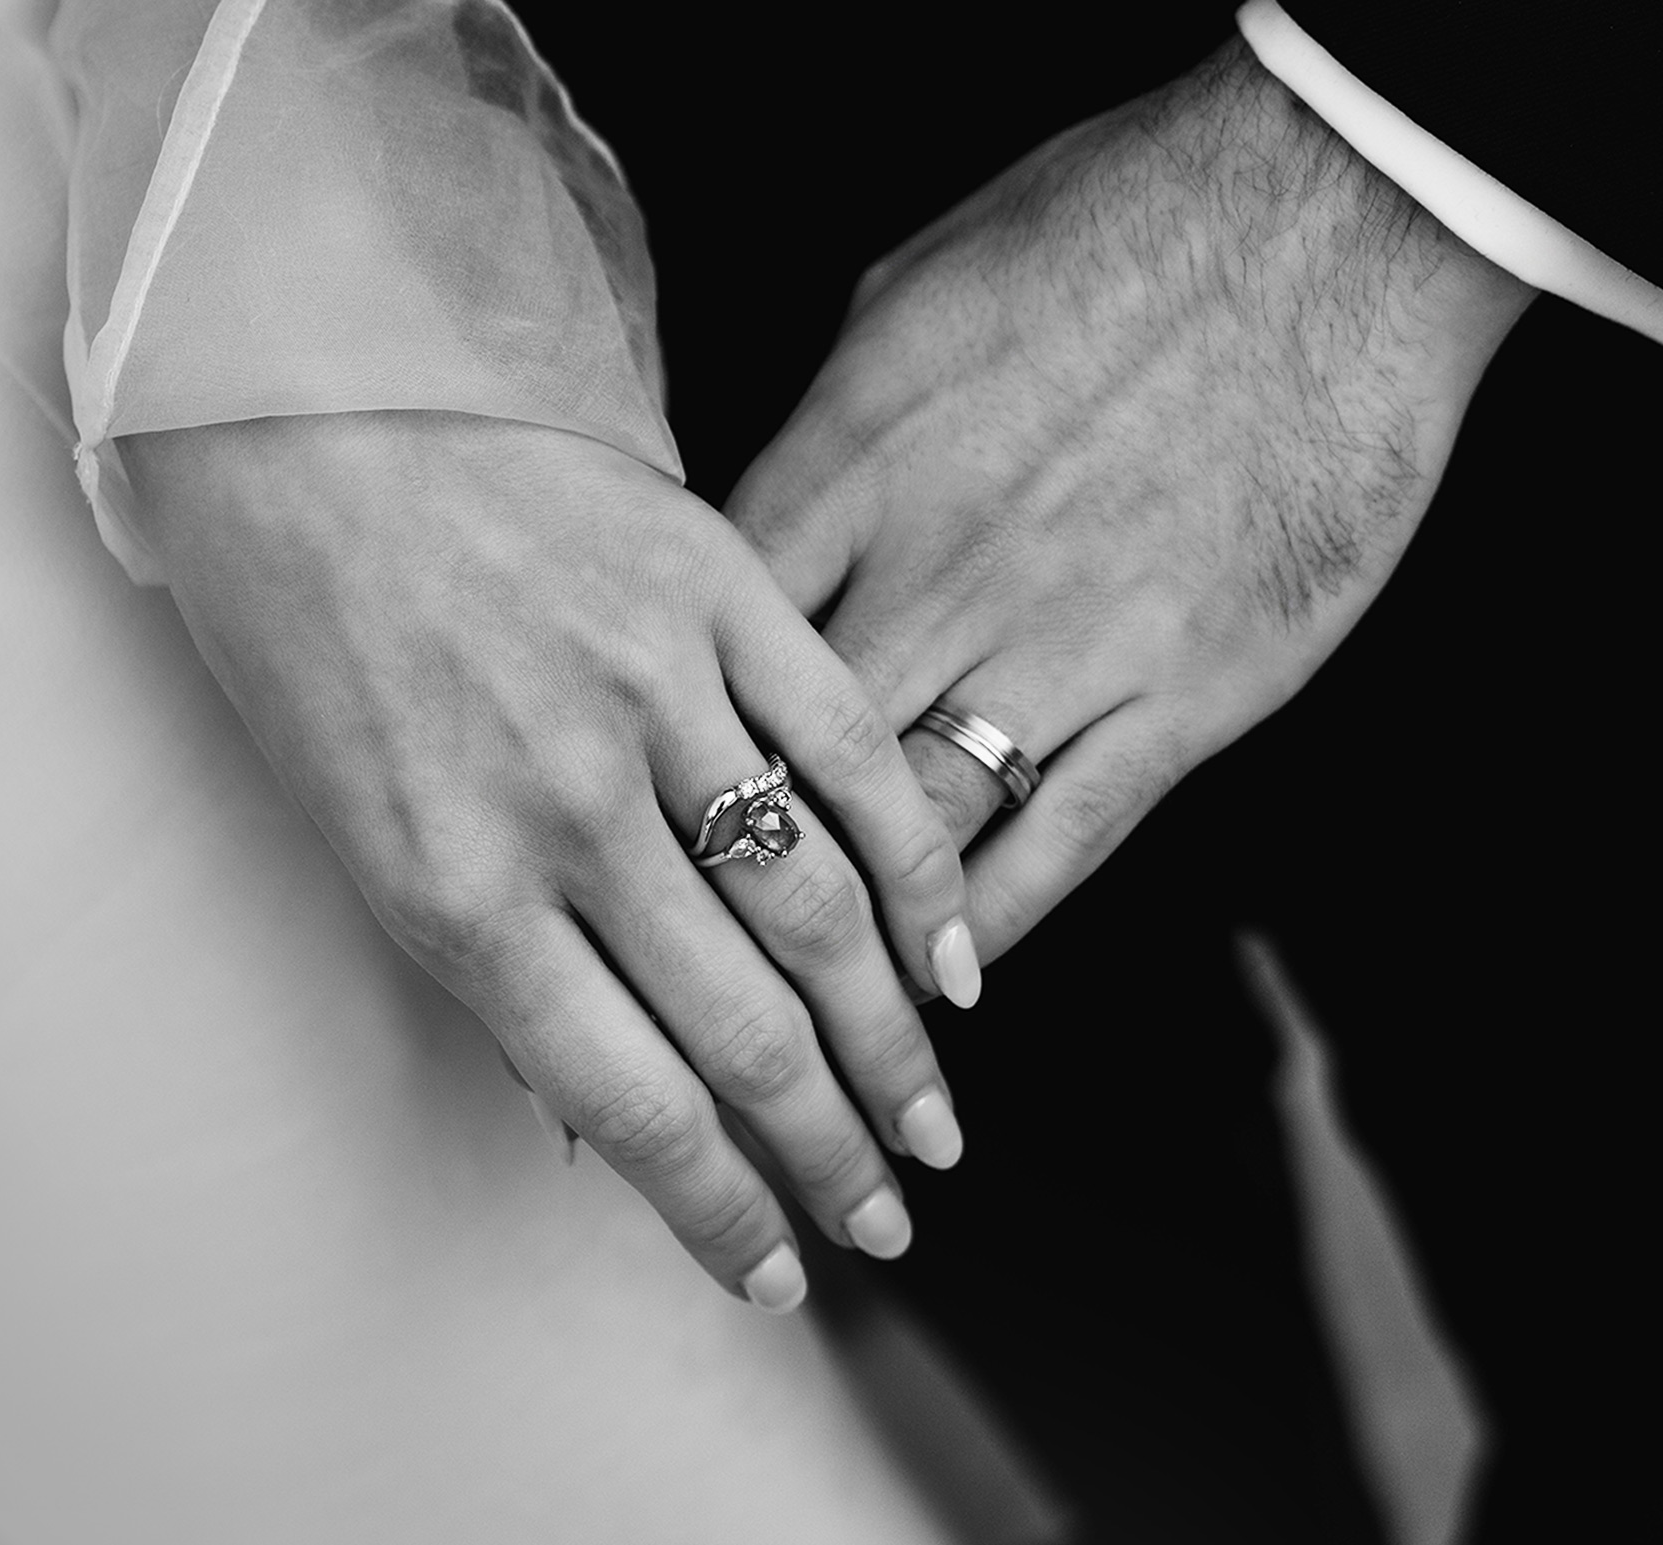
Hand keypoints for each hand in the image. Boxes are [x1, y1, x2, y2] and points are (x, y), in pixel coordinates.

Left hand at [120, 410, 974, 1308]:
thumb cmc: (293, 615)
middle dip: (832, 1151)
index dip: (723, 1209)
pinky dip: (916, 864)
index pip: (633, 1100)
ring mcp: (652, 695)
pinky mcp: (716, 589)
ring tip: (936, 1119)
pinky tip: (956, 950)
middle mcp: (562, 811)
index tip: (779, 1269)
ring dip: (895, 1040)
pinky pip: (850, 750)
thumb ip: (478, 944)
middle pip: (747, 1032)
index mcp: (452, 888)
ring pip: (818, 910)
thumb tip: (587, 1076)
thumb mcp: (345, 817)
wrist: (290, 395)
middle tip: (890, 1214)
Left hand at [727, 39, 1533, 960]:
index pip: (704, 642)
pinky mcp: (1183, 692)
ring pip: (913, 825)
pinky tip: (944, 987)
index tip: (614, 811)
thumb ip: (823, 430)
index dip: (649, 736)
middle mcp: (934, 569)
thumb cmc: (1109, 227)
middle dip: (718, 867)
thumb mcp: (905, 301)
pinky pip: (1064, 838)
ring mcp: (1060, 640)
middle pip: (785, 757)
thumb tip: (752, 521)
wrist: (1322, 226)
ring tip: (792, 1014)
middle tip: (666, 958)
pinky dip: (993, 921)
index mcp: (846, 465)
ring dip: (848, 932)